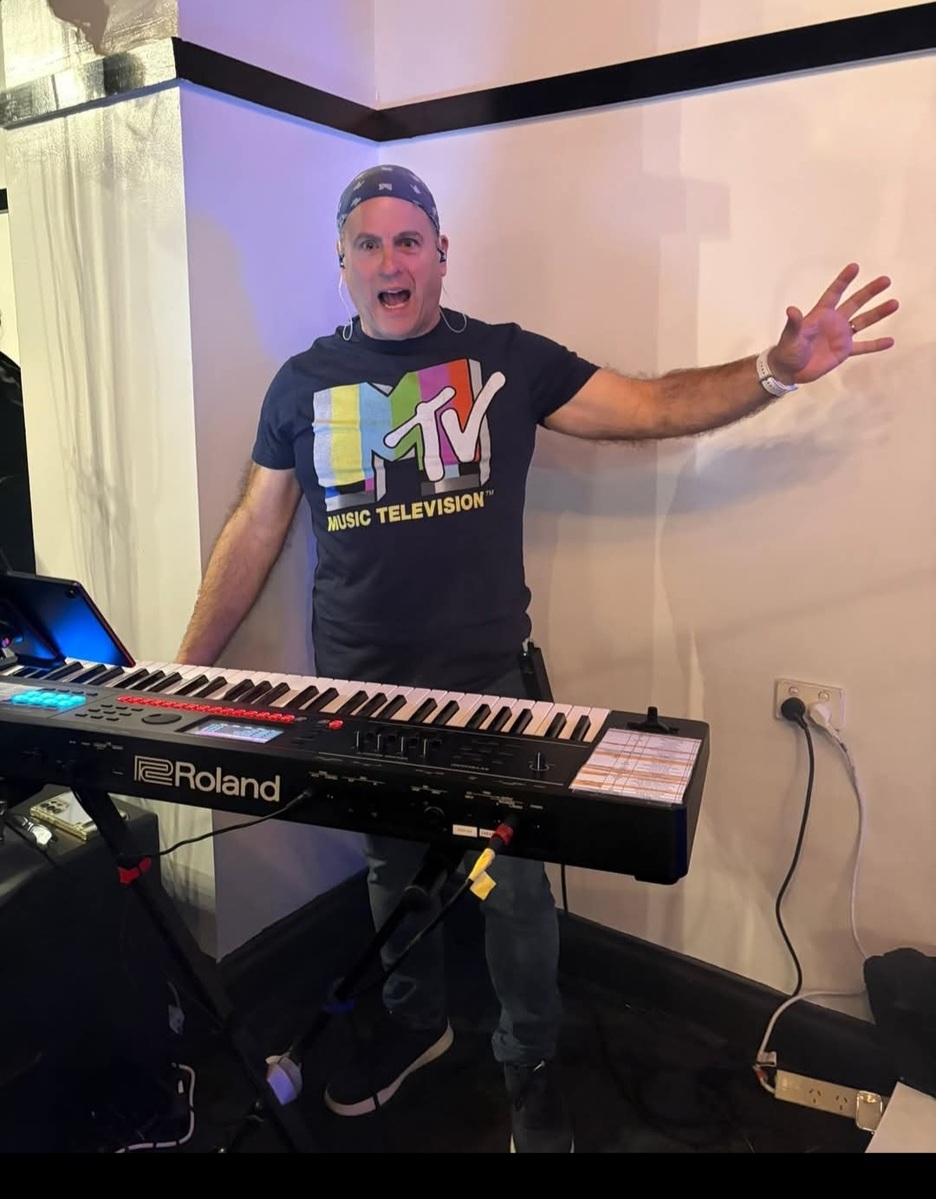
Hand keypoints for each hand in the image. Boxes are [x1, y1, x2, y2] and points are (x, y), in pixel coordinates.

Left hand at [767, 263, 897, 385]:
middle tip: (886, 280)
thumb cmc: (787, 350)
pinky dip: (876, 345)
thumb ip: (794, 324)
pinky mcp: (844, 351)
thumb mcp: (790, 336)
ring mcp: (840, 336)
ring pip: (863, 322)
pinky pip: (863, 347)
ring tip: (894, 304)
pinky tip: (890, 341)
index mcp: (821, 314)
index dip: (843, 281)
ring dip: (878, 313)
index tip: (855, 267)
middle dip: (869, 292)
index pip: (834, 293)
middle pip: (855, 303)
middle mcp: (834, 322)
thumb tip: (791, 310)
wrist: (790, 370)